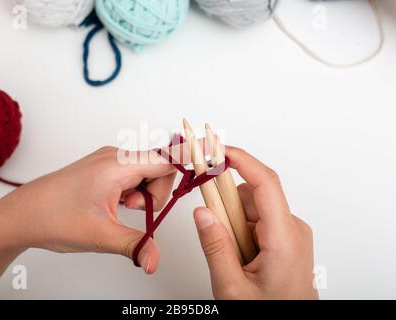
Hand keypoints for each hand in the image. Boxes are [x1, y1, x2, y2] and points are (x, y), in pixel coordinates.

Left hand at [0, 147, 174, 298]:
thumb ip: (136, 245)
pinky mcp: (104, 170)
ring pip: (145, 174)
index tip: (212, 154)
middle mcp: (115, 157)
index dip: (189, 160)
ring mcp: (109, 162)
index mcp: (117, 165)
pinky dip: (132, 194)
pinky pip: (132, 177)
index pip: (166, 158)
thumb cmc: (53, 216)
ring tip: (121, 210)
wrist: (21, 215)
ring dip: (142, 195)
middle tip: (137, 211)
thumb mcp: (101, 235)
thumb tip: (155, 260)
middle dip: (156, 193)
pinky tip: (116, 206)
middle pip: (159, 168)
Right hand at [193, 147, 317, 299]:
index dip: (240, 159)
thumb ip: (215, 246)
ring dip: (231, 224)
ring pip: (250, 209)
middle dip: (225, 208)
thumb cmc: (269, 314)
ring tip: (231, 257)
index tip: (216, 149)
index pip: (264, 182)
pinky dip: (239, 231)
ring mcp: (289, 233)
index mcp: (284, 237)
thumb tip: (201, 212)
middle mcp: (291, 228)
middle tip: (210, 230)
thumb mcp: (232, 287)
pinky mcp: (284, 238)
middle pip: (250, 196)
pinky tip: (239, 255)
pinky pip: (255, 221)